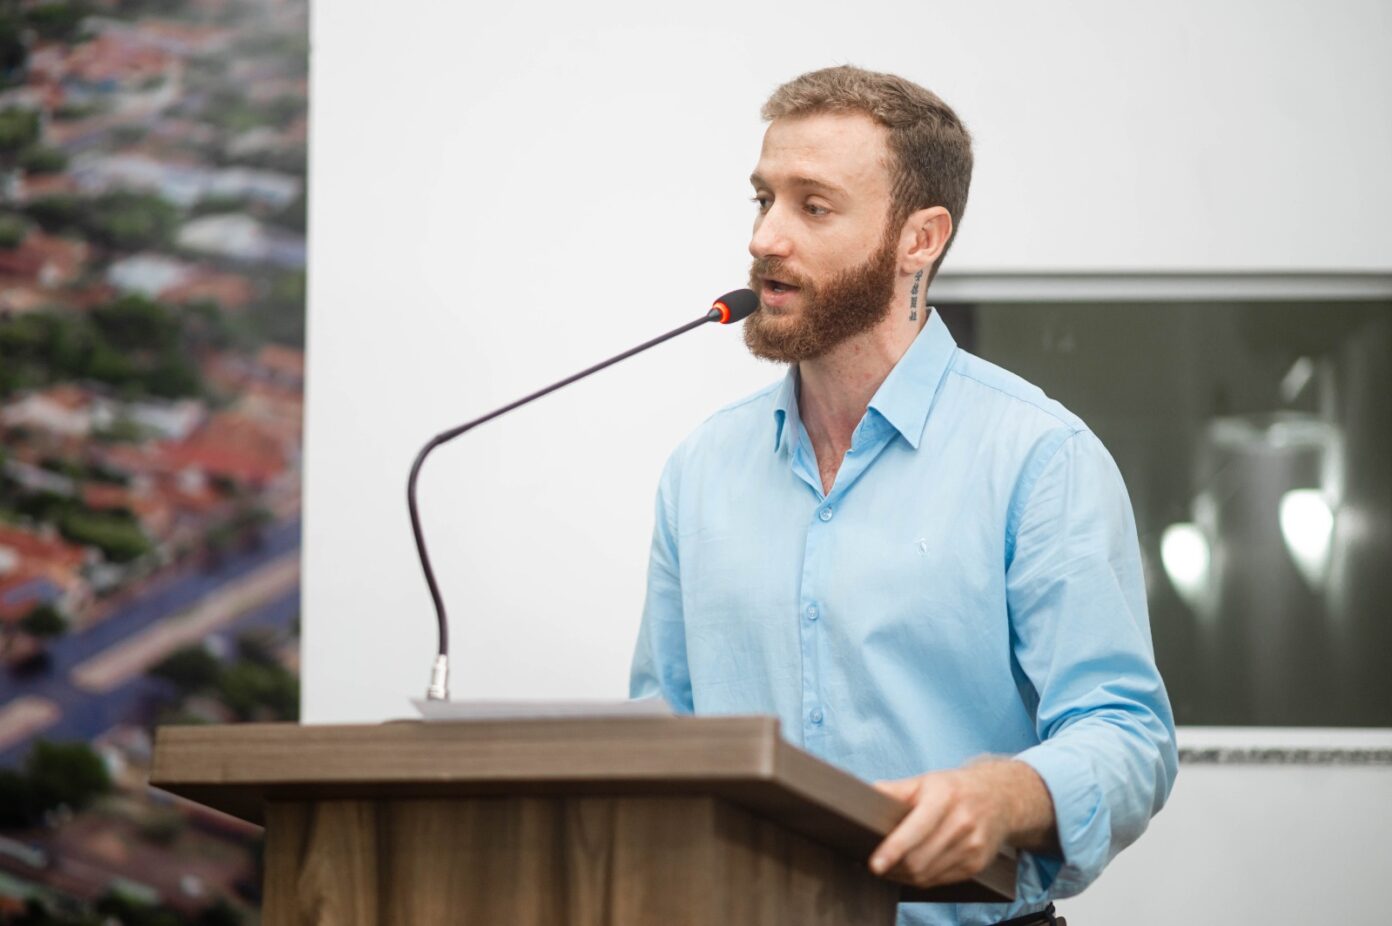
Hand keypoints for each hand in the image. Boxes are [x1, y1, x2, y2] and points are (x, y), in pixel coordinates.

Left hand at [868, 759, 1055, 888]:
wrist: (1000, 798)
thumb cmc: (953, 789)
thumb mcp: (924, 781)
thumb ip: (894, 790)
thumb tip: (864, 798)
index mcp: (944, 797)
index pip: (915, 829)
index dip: (893, 850)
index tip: (874, 864)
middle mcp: (962, 822)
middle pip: (919, 859)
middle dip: (893, 866)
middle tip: (875, 864)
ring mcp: (972, 845)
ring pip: (928, 874)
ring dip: (903, 876)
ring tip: (889, 867)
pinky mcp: (977, 864)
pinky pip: (940, 881)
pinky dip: (921, 879)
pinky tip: (911, 870)